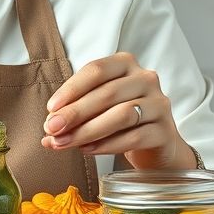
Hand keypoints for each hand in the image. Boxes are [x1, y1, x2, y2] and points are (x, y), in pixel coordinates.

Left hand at [40, 52, 195, 170]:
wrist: (154, 143)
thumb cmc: (118, 118)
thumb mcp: (97, 107)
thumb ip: (74, 111)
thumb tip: (48, 129)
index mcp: (125, 63)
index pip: (96, 70)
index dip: (71, 89)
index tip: (50, 108)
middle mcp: (145, 78)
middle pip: (107, 94)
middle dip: (75, 113)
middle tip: (52, 129)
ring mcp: (159, 104)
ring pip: (122, 115)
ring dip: (88, 131)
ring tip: (65, 143)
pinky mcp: (165, 131)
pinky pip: (135, 137)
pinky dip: (107, 145)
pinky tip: (88, 150)